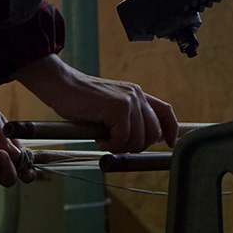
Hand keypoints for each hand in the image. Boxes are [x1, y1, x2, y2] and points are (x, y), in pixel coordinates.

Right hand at [15, 55, 178, 153]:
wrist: (61, 85)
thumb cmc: (80, 101)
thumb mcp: (110, 109)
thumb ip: (127, 119)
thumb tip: (140, 142)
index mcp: (138, 94)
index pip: (166, 112)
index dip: (171, 130)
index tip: (169, 145)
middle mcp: (137, 95)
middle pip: (154, 133)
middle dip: (136, 146)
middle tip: (116, 144)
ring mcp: (129, 100)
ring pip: (138, 139)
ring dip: (120, 146)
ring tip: (103, 137)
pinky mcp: (117, 107)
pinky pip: (122, 138)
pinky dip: (110, 144)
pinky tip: (98, 136)